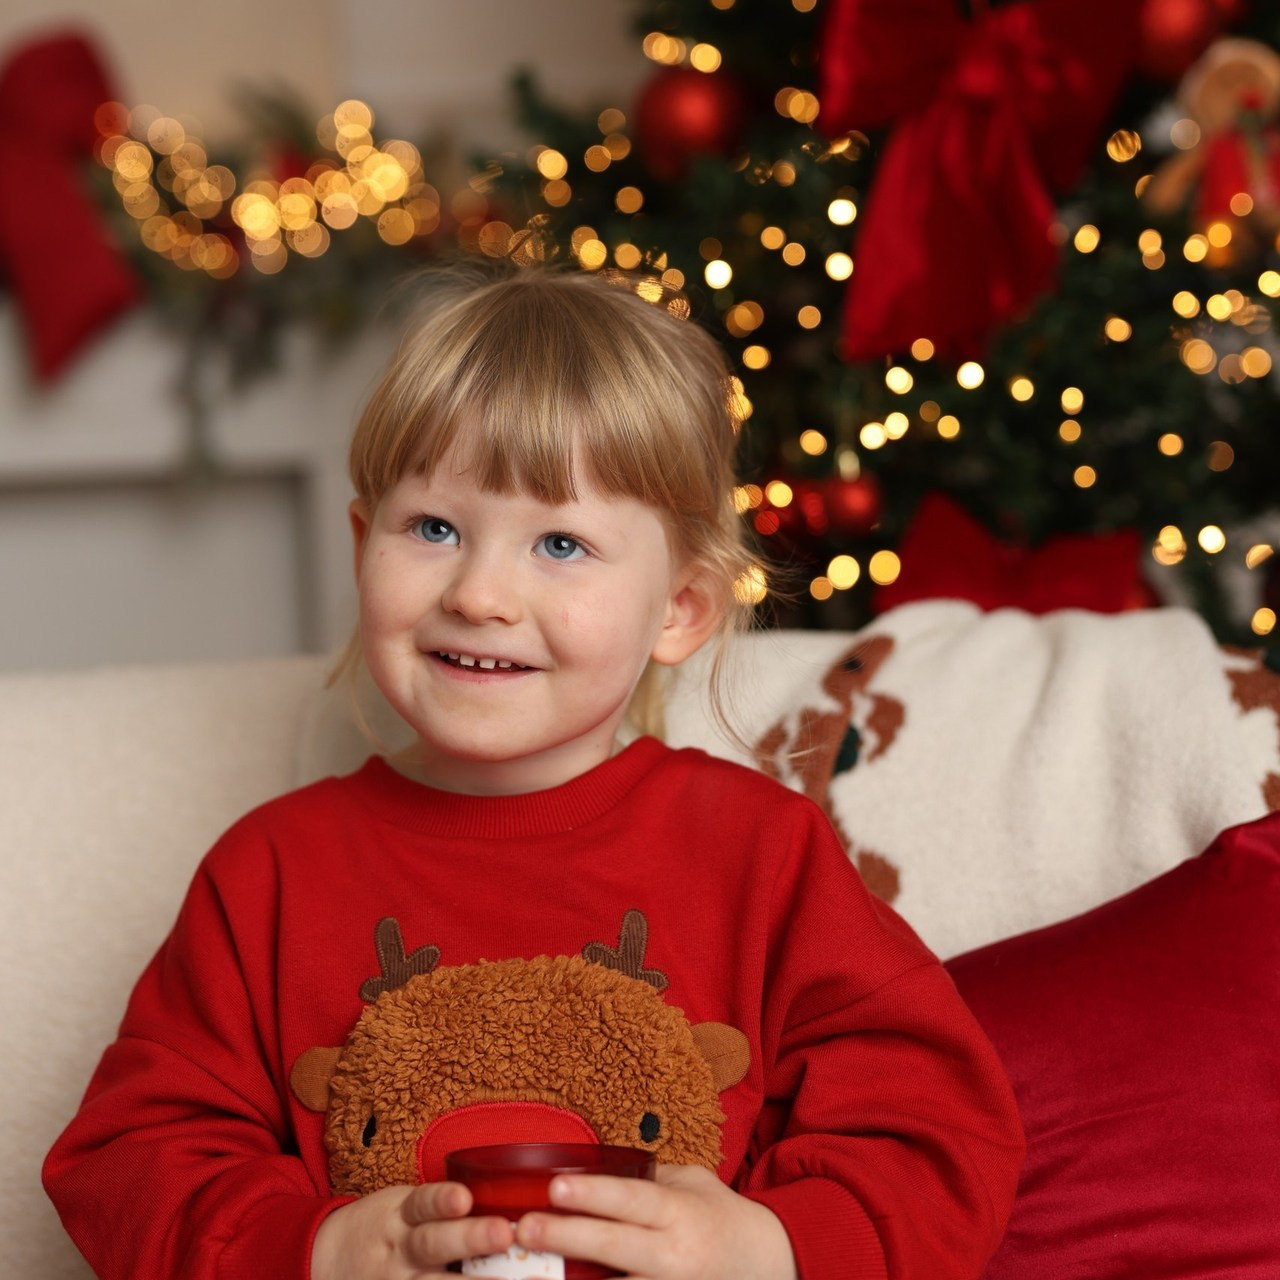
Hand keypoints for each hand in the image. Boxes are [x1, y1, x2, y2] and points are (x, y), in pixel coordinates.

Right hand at [310, 1181, 514, 1279]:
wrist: (332, 1261)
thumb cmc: (390, 1228)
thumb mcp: (406, 1208)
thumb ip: (445, 1206)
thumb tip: (512, 1198)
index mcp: (403, 1216)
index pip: (422, 1204)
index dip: (442, 1201)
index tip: (464, 1197)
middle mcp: (402, 1252)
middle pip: (433, 1244)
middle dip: (469, 1239)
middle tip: (504, 1232)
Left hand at [514, 1163, 796, 1279]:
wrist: (764, 1265)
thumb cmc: (720, 1217)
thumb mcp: (691, 1184)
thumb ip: (648, 1178)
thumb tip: (593, 1167)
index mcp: (679, 1212)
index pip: (632, 1200)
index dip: (594, 1193)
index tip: (555, 1185)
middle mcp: (673, 1255)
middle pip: (613, 1246)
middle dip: (566, 1237)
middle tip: (524, 1228)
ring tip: (529, 1273)